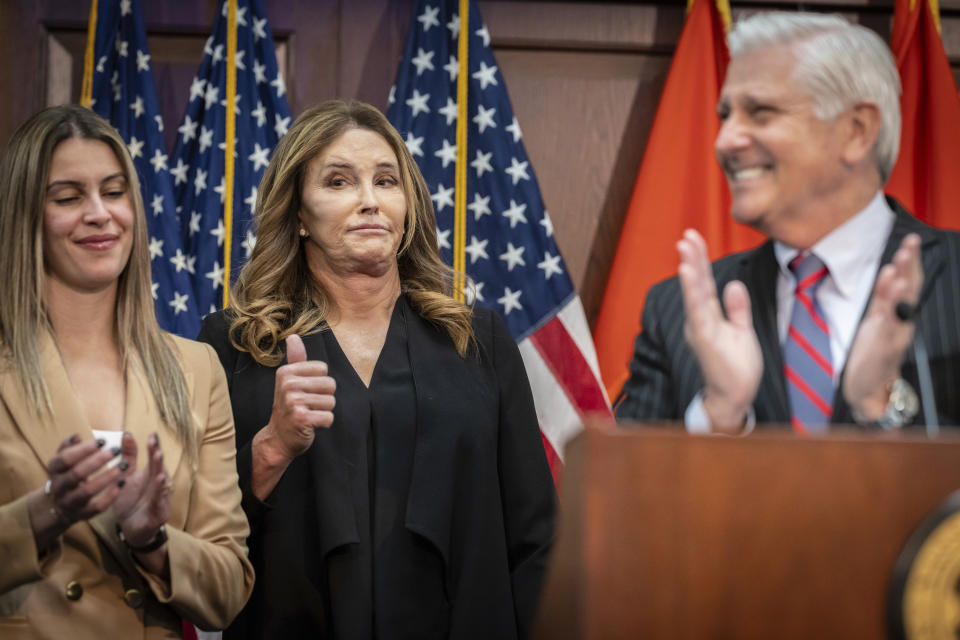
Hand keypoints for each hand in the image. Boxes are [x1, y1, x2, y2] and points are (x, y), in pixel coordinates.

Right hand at [28, 434, 122, 550]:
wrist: (59, 506)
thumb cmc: (68, 474)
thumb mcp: (67, 460)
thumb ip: (72, 447)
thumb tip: (77, 437)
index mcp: (55, 470)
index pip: (66, 458)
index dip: (83, 449)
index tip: (102, 440)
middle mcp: (59, 486)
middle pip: (76, 473)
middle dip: (97, 461)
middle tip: (115, 450)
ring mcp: (70, 502)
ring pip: (86, 491)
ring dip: (106, 477)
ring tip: (123, 465)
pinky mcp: (82, 514)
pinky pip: (96, 507)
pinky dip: (110, 496)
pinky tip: (122, 484)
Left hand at [113, 432, 170, 548]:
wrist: (131, 528)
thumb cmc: (131, 500)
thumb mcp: (126, 477)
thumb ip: (128, 457)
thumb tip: (127, 434)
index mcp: (151, 474)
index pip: (154, 458)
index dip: (154, 447)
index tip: (152, 435)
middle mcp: (159, 484)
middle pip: (159, 469)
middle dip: (158, 459)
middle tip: (155, 448)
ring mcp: (161, 499)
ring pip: (162, 486)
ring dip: (160, 475)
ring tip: (158, 467)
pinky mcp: (159, 514)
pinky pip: (159, 503)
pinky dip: (159, 495)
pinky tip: (158, 485)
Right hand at [259, 334, 336, 462]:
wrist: (278, 438)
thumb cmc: (289, 406)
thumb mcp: (289, 381)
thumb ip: (295, 359)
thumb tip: (293, 336)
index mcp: (286, 372)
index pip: (323, 369)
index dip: (319, 382)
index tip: (305, 391)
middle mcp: (288, 385)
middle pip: (330, 385)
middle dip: (324, 398)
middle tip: (308, 405)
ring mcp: (293, 402)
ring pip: (331, 402)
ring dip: (324, 411)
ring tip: (309, 414)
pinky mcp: (301, 419)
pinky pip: (329, 417)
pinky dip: (324, 423)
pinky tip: (311, 424)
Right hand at [678, 229, 762, 431]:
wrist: (735, 397)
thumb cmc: (736, 368)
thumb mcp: (741, 331)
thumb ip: (737, 308)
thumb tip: (734, 284)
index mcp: (708, 317)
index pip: (704, 283)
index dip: (700, 260)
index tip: (695, 238)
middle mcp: (700, 320)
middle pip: (696, 283)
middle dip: (692, 257)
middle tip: (687, 234)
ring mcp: (700, 328)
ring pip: (695, 293)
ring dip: (690, 268)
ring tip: (685, 247)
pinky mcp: (705, 337)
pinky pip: (698, 310)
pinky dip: (693, 290)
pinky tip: (690, 273)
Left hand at [843, 233, 922, 419]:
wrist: (868, 389)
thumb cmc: (872, 354)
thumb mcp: (875, 321)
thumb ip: (882, 298)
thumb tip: (889, 271)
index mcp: (896, 315)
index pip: (905, 285)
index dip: (909, 264)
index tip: (909, 241)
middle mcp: (900, 324)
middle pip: (907, 291)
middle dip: (909, 266)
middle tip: (910, 243)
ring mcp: (893, 336)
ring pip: (900, 305)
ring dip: (900, 282)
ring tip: (900, 260)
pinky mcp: (882, 348)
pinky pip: (888, 325)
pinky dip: (891, 308)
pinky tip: (894, 292)